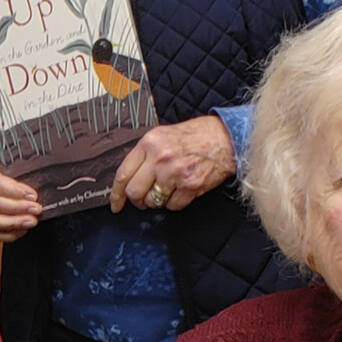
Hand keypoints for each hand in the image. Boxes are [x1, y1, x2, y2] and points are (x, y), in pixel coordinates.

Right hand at [0, 153, 40, 242]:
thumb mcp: (5, 153)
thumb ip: (18, 160)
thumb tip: (42, 170)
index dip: (14, 191)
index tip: (32, 195)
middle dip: (18, 208)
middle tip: (35, 208)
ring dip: (14, 223)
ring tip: (31, 220)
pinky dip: (7, 233)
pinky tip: (21, 228)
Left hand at [109, 117, 235, 213]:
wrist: (225, 138)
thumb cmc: (196, 136)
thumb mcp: (164, 135)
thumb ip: (145, 153)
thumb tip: (130, 178)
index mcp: (149, 143)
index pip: (123, 173)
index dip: (116, 193)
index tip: (115, 204)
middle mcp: (160, 158)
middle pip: (135, 192)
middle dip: (138, 200)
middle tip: (143, 200)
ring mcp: (175, 173)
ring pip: (153, 201)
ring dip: (157, 202)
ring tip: (166, 191)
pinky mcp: (191, 185)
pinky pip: (173, 206)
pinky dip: (175, 203)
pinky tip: (180, 192)